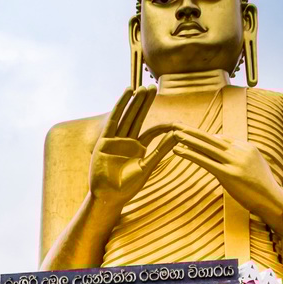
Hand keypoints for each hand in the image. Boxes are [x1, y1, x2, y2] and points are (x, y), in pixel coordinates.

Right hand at [88, 86, 179, 212]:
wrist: (108, 197)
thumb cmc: (128, 187)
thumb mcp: (147, 167)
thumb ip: (160, 150)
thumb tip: (177, 136)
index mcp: (139, 149)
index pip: (152, 131)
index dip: (163, 124)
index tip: (175, 120)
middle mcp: (127, 141)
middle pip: (138, 117)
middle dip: (145, 102)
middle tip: (153, 86)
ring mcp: (116, 140)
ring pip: (127, 115)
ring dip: (134, 101)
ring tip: (142, 87)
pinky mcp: (105, 140)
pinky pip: (114, 119)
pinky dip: (121, 106)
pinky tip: (127, 93)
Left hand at [170, 126, 282, 225]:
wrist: (272, 200)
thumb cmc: (263, 186)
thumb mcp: (255, 165)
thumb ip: (242, 156)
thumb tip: (229, 152)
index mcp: (247, 147)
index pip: (223, 139)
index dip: (205, 137)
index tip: (191, 132)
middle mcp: (240, 151)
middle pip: (212, 138)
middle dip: (193, 131)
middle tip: (177, 124)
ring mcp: (234, 162)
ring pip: (207, 147)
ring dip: (189, 140)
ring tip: (175, 134)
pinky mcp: (228, 175)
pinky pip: (205, 161)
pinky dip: (190, 155)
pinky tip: (178, 151)